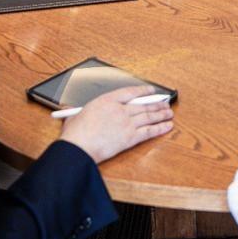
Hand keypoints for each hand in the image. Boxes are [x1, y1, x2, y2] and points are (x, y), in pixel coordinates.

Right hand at [59, 85, 174, 162]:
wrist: (79, 148)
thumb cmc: (75, 134)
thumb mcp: (74, 116)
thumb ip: (75, 111)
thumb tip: (68, 109)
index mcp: (107, 100)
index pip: (130, 92)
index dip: (143, 90)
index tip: (151, 90)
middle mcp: (120, 110)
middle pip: (143, 104)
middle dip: (156, 104)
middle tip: (165, 103)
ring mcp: (127, 123)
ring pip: (149, 116)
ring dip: (161, 114)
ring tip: (169, 113)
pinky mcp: (130, 138)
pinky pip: (149, 132)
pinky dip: (160, 128)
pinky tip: (167, 126)